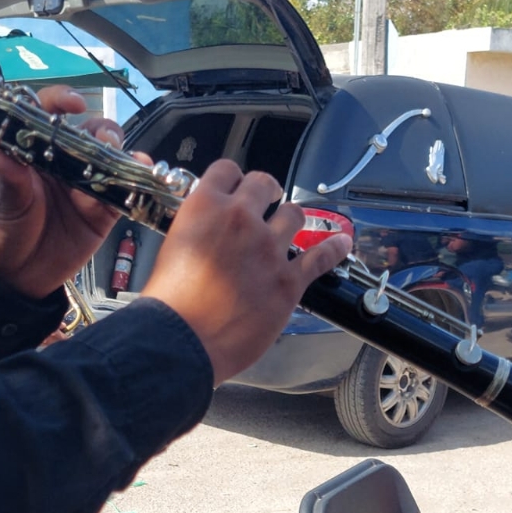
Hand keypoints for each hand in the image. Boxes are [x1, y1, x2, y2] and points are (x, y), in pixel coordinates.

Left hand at [0, 86, 129, 297]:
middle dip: (102, 130)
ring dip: (122, 152)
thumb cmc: (2, 233)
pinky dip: (136, 182)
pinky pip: (123, 192)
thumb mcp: (2, 205)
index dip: (61, 101)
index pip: (48, 114)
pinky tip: (143, 175)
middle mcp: (63, 162)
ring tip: (126, 158)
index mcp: (34, 151)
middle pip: (90, 132)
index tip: (73, 103)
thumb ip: (9, 179)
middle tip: (104, 141)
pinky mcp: (102, 211)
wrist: (16, 278)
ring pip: (112, 157)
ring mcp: (85, 185)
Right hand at [141, 161, 351, 384]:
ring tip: (289, 227)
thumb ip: (195, 230)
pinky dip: (334, 248)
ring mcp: (269, 249)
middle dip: (266, 190)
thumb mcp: (169, 248)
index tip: (236, 188)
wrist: (181, 340)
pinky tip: (342, 242)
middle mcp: (241, 220)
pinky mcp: (288, 281)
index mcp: (205, 208)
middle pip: (264, 184)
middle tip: (267, 199)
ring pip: (293, 215)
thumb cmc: (169, 303)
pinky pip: (321, 257)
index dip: (233, 179)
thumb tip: (206, 231)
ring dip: (290, 219)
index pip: (227, 171)